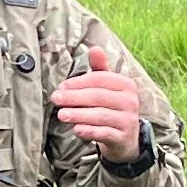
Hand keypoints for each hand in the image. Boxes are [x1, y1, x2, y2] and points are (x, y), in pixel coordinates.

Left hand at [53, 26, 151, 156]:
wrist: (125, 138)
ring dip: (79, 114)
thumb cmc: (111, 106)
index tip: (61, 87)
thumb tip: (94, 48)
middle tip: (56, 99)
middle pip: (98, 96)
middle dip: (74, 97)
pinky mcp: (123, 137)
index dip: (79, 82)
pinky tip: (76, 129)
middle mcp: (131, 101)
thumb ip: (99, 68)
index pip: (100, 79)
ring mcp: (129, 120)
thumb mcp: (107, 87)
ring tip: (61, 115)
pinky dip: (89, 131)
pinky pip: (104, 133)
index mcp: (126, 84)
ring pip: (101, 115)